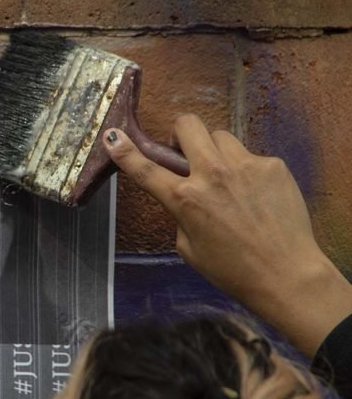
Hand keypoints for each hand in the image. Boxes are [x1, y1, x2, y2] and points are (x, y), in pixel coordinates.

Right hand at [103, 114, 351, 356]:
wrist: (285, 273)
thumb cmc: (231, 270)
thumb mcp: (188, 247)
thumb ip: (182, 213)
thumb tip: (187, 195)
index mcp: (185, 199)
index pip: (146, 169)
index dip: (124, 152)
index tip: (112, 137)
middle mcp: (212, 174)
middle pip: (189, 125)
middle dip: (182, 133)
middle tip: (186, 152)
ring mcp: (245, 166)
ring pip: (221, 137)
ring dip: (215, 151)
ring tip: (226, 179)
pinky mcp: (272, 165)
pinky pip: (250, 157)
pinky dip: (246, 172)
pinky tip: (256, 197)